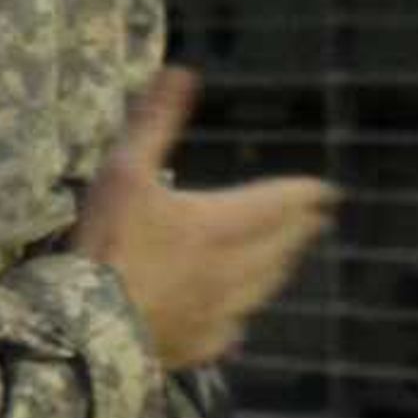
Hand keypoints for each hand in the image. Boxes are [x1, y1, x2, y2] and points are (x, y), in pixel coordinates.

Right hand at [75, 67, 336, 369]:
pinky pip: (233, 329)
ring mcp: (221, 311)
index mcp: (222, 223)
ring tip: (287, 259)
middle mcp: (234, 268)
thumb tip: (183, 72)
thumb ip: (156, 122)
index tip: (326, 191)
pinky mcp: (202, 345)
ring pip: (264, 287)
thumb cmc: (109, 244)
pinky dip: (241, 316)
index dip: (305, 195)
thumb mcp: (124, 171)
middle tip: (315, 220)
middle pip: (279, 246)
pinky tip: (239, 321)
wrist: (91, 327)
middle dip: (299, 229)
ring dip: (278, 267)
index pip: (279, 204)